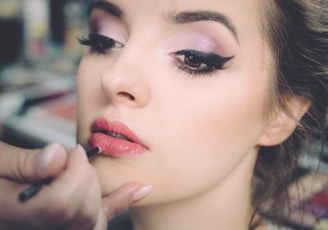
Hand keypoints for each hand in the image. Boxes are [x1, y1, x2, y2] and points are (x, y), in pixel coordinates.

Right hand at [0, 142, 150, 229]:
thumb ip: (25, 161)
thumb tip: (58, 156)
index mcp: (16, 215)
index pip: (60, 204)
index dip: (74, 172)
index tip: (73, 151)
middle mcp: (39, 229)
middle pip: (82, 211)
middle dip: (85, 177)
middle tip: (73, 158)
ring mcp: (55, 229)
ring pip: (93, 220)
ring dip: (98, 189)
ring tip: (85, 170)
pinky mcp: (68, 224)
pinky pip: (98, 220)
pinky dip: (118, 202)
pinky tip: (136, 189)